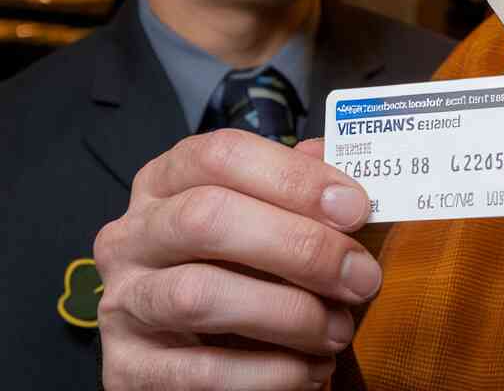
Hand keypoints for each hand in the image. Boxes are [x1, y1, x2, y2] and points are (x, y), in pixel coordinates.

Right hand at [95, 131, 379, 390]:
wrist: (187, 346)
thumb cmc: (236, 261)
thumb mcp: (259, 211)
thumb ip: (296, 185)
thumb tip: (349, 176)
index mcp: (166, 180)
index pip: (222, 155)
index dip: (294, 178)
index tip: (355, 208)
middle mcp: (133, 234)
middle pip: (207, 218)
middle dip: (300, 247)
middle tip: (360, 277)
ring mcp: (123, 301)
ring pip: (199, 295)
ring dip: (287, 314)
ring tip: (340, 329)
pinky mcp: (126, 370)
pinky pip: (197, 372)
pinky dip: (266, 372)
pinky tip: (308, 370)